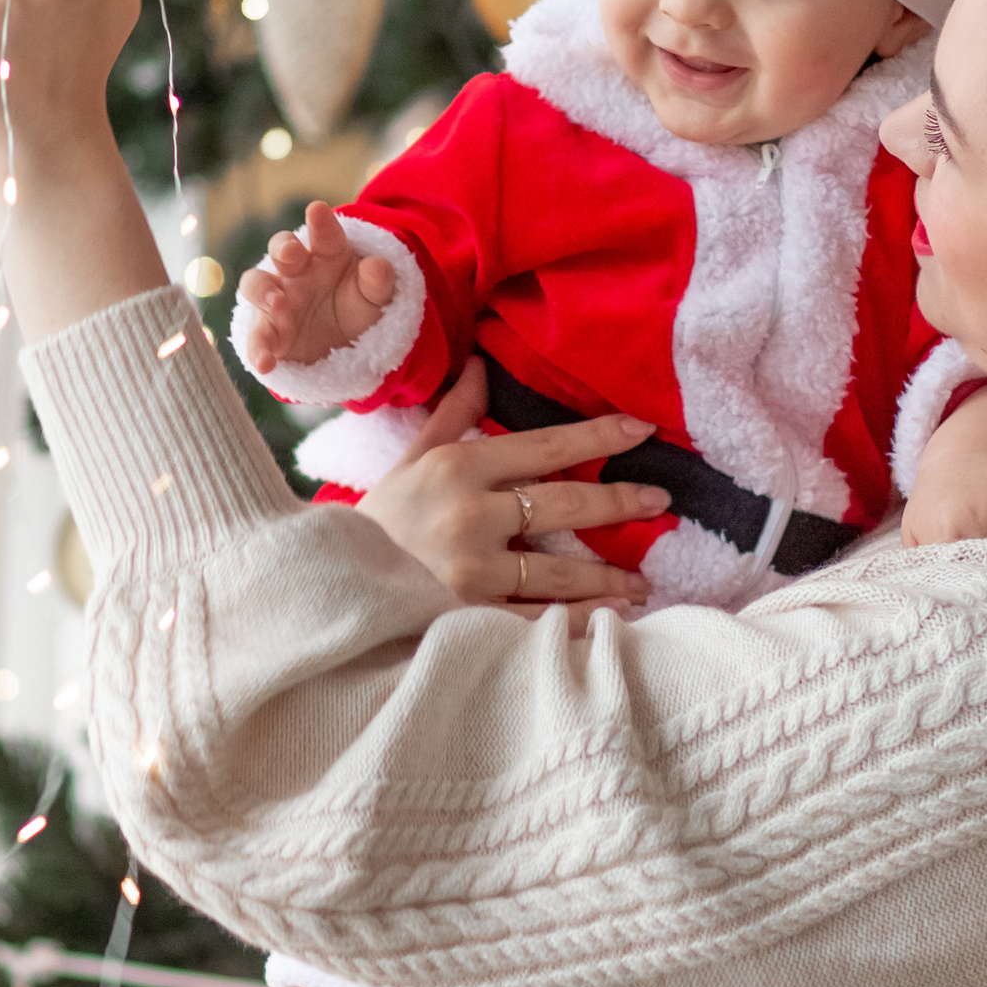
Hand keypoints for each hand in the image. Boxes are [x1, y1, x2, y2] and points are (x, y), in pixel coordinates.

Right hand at [238, 201, 396, 371]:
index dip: (320, 223)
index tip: (317, 210)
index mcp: (327, 254)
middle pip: (281, 250)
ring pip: (256, 284)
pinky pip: (257, 337)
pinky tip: (266, 363)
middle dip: (283, 247)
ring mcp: (277, 300)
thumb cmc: (358, 307)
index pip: (324, 234)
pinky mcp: (268, 332)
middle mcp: (297, 271)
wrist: (346, 345)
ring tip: (278, 304)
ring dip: (264, 291)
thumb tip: (378, 266)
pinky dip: (258, 349)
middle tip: (291, 254)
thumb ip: (378, 281)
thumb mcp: (377, 297)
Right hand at [358, 360, 673, 611]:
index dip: (598, 437)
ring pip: (560, 571)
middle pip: (564, 504)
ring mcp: (471, 572)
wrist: (325, 591)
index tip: (642, 429)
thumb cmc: (375, 525)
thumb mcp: (408, 463)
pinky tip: (610, 617)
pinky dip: (578, 619)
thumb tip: (482, 367)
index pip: (543, 447)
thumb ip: (451, 417)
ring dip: (608, 577)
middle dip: (620, 502)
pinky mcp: (470, 618)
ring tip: (640, 582)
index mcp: (455, 469)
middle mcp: (468, 516)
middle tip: (661, 499)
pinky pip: (539, 618)